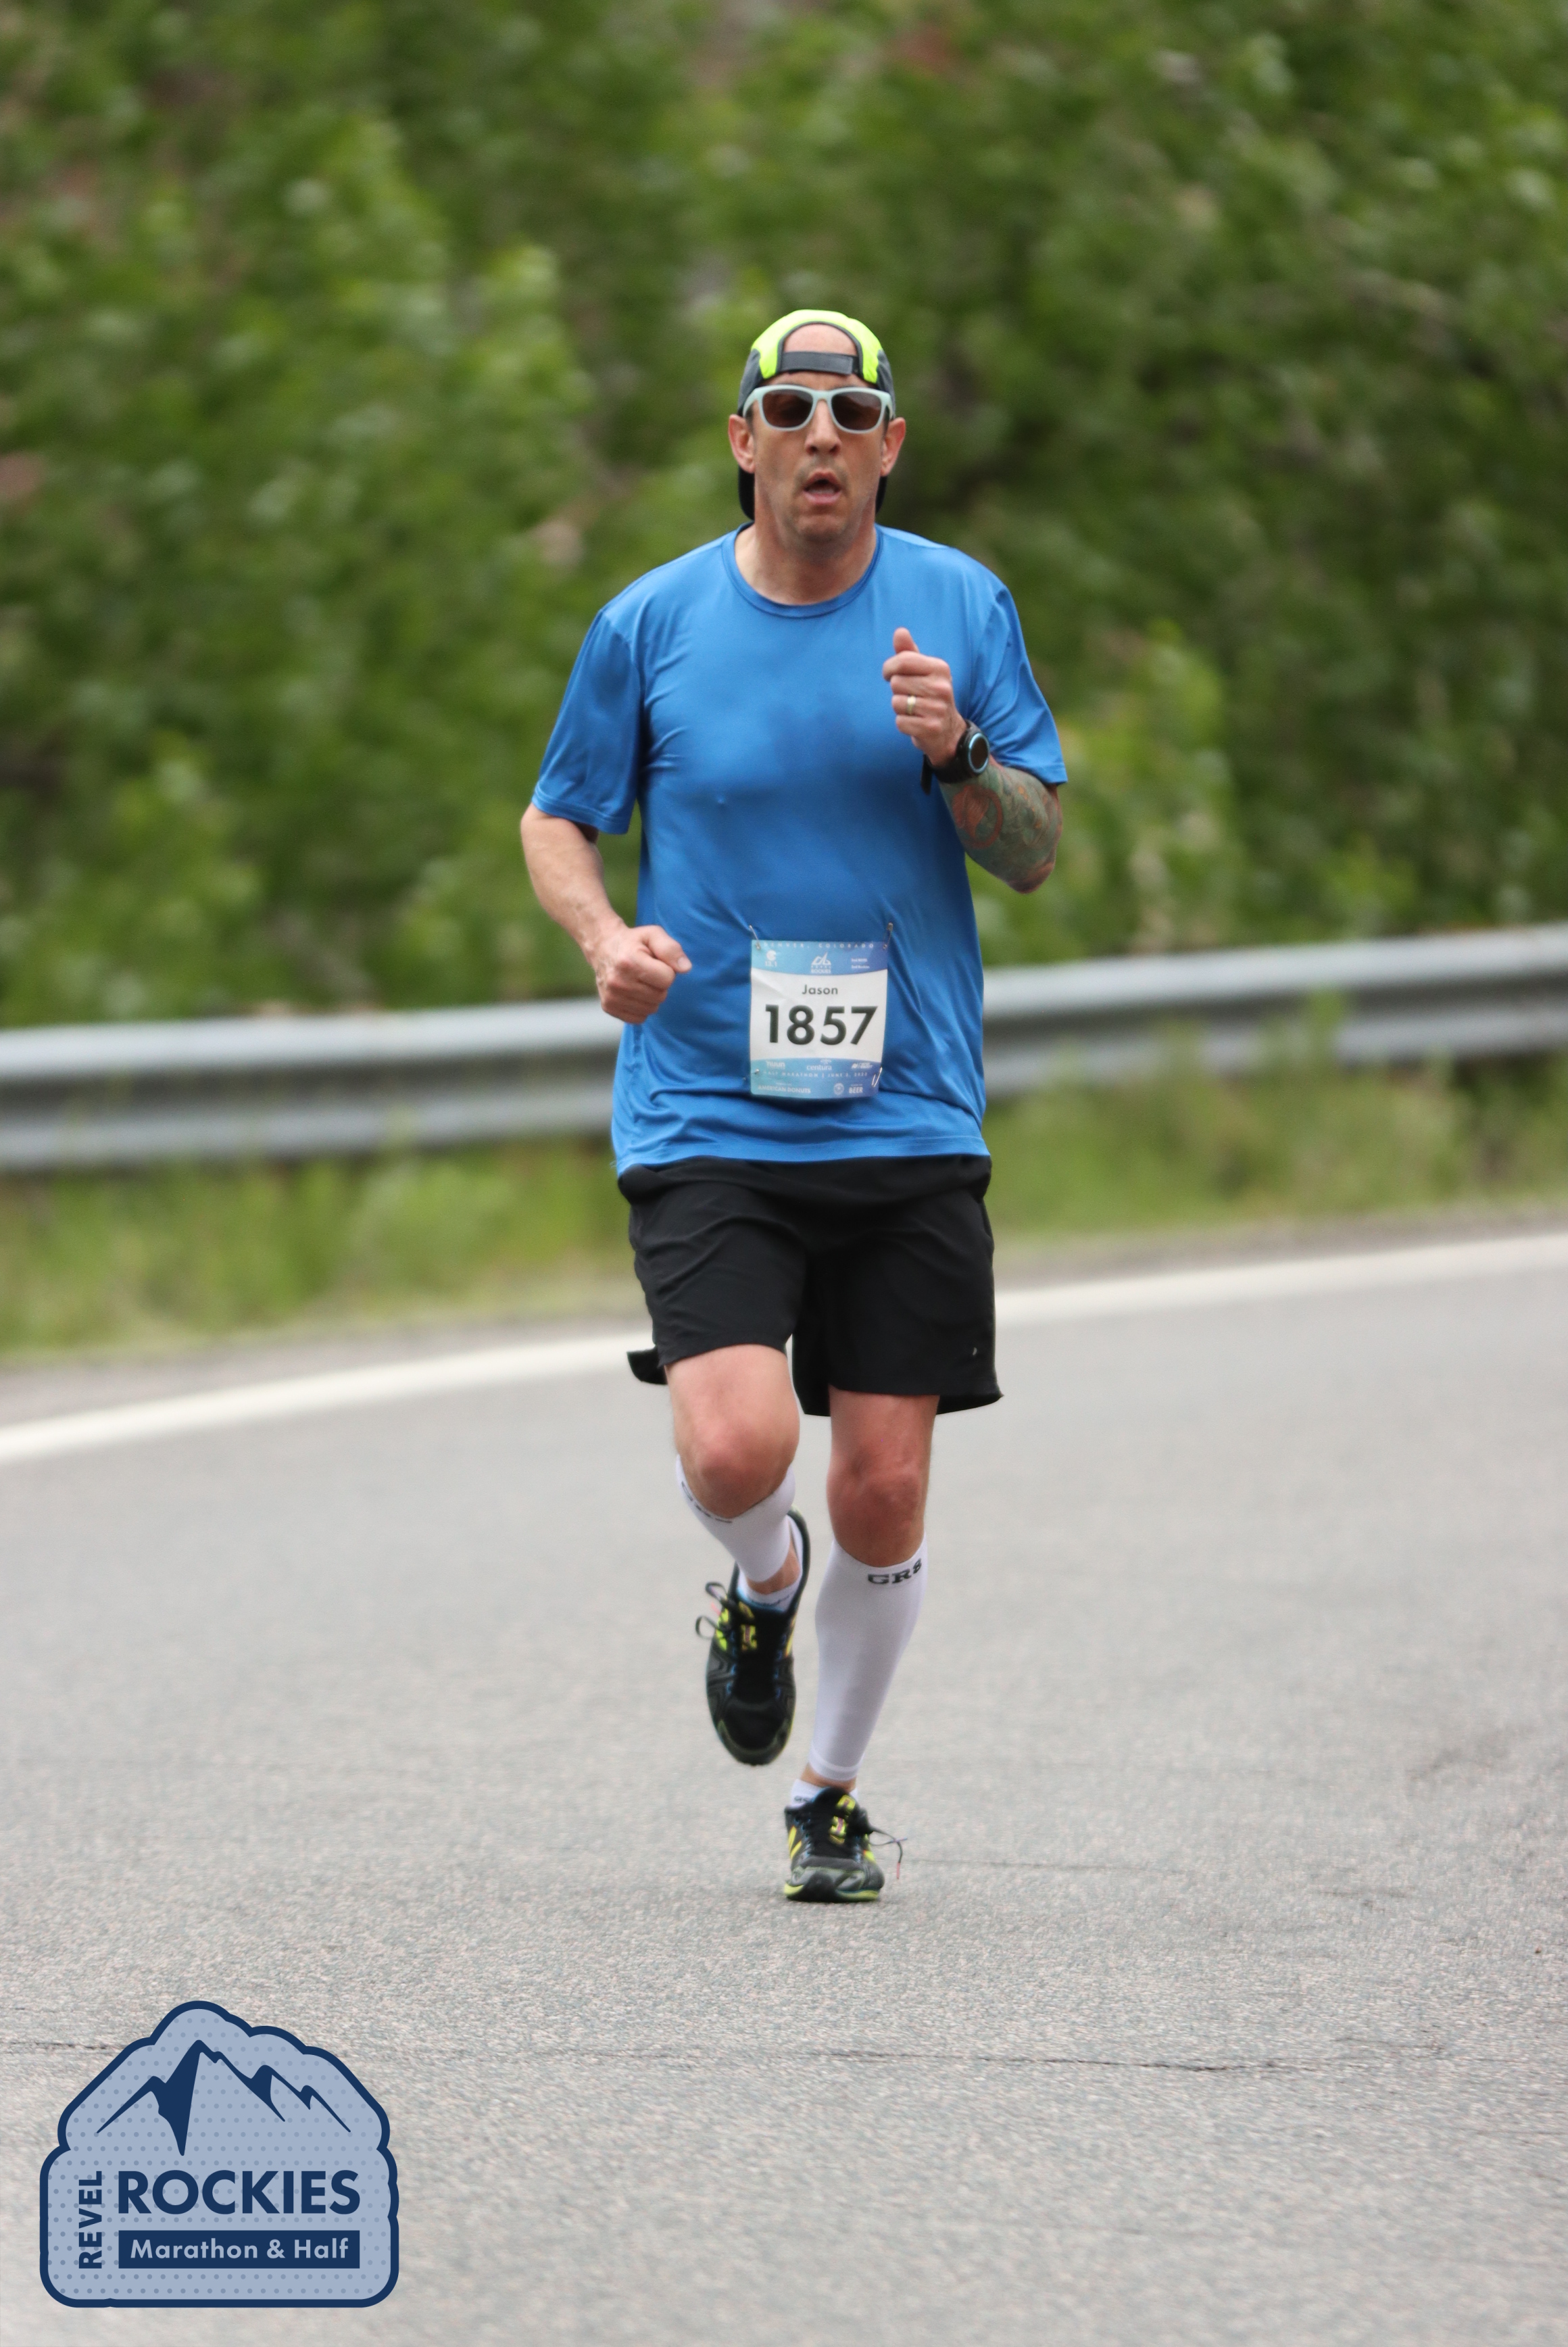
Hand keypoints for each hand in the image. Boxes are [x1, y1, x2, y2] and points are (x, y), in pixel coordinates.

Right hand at [590, 922, 690, 1023]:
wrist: (602, 948)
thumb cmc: (633, 942)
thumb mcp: (653, 935)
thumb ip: (671, 949)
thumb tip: (685, 968)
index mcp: (629, 961)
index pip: (667, 980)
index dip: (666, 971)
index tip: (655, 963)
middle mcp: (617, 981)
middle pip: (660, 996)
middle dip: (659, 985)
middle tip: (647, 972)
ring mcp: (611, 996)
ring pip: (651, 1009)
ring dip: (651, 997)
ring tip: (639, 981)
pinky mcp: (608, 1007)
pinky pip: (639, 1018)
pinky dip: (641, 1007)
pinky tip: (633, 992)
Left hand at [882, 627, 966, 766]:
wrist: (948, 731)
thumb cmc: (930, 696)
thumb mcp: (923, 672)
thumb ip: (909, 653)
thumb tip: (900, 632)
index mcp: (940, 668)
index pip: (903, 661)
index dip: (889, 668)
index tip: (890, 675)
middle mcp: (942, 687)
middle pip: (896, 683)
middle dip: (898, 691)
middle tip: (911, 696)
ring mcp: (938, 708)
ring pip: (896, 702)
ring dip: (900, 708)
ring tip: (914, 709)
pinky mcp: (930, 728)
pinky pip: (900, 722)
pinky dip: (903, 724)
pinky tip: (915, 722)